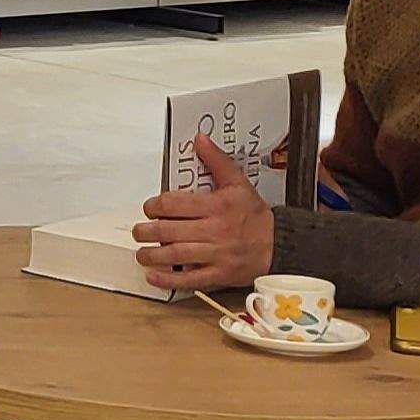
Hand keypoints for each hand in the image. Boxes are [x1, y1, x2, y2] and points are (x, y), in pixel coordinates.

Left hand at [134, 135, 277, 291]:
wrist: (280, 244)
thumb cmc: (255, 216)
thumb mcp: (238, 183)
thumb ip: (216, 161)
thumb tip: (200, 140)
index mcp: (217, 206)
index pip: (175, 204)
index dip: (155, 205)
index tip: (150, 208)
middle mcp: (215, 230)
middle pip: (170, 230)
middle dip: (147, 231)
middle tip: (139, 231)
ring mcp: (217, 254)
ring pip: (176, 255)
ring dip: (153, 255)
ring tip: (142, 252)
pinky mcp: (220, 274)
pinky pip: (190, 280)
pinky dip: (169, 279)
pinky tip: (154, 276)